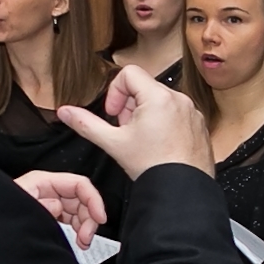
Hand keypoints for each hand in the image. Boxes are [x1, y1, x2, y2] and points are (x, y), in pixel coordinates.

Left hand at [14, 170, 108, 244]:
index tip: (100, 218)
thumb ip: (43, 206)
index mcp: (42, 182)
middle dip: (89, 218)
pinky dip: (78, 231)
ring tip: (82, 242)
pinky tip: (76, 241)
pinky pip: (71, 221)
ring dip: (85, 227)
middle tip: (86, 238)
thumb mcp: (21, 208)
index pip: (79, 184)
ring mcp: (49, 204)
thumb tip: (60, 208)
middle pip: (82, 199)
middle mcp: (48, 191)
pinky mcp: (49, 218)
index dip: (93, 200)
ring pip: (79, 211)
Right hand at [58, 64, 215, 178]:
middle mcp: (179, 99)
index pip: (129, 73)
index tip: (114, 114)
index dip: (115, 92)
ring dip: (145, 115)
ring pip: (160, 100)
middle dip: (129, 106)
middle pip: (144, 87)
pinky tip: (159, 146)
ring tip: (143, 140)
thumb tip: (64, 111)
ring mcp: (192, 111)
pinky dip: (164, 123)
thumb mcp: (113, 143)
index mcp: (158, 97)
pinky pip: (176, 113)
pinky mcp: (198, 124)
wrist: (182, 189)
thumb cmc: (152, 167)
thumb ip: (85, 123)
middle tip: (127, 131)